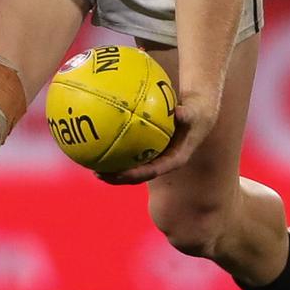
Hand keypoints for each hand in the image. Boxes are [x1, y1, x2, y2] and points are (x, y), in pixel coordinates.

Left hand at [96, 92, 217, 185]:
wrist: (197, 114)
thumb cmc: (196, 114)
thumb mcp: (195, 114)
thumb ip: (188, 115)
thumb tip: (180, 112)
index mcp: (172, 160)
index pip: (150, 172)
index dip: (134, 175)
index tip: (118, 174)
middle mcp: (161, 161)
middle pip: (136, 175)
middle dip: (117, 177)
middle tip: (98, 173)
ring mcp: (154, 156)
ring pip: (130, 166)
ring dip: (112, 168)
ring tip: (91, 165)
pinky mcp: (148, 148)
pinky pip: (130, 151)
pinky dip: (116, 149)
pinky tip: (99, 142)